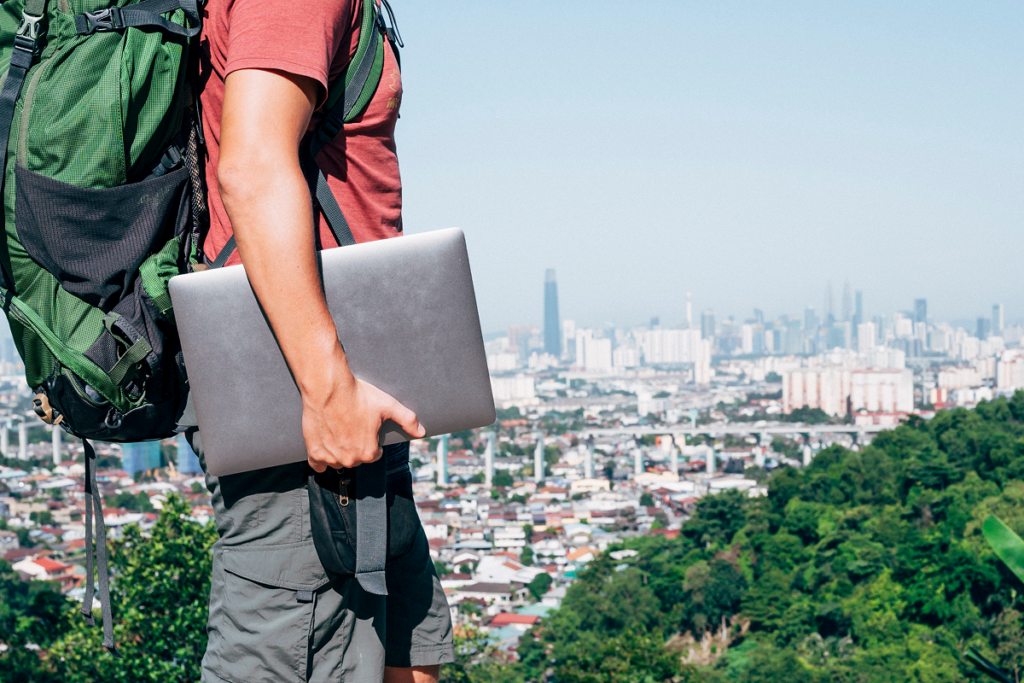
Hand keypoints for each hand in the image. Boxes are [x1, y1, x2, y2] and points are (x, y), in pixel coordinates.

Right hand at [301, 348, 424, 471]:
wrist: (328, 387)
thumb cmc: (358, 395)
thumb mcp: (388, 405)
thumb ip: (408, 420)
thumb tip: (422, 432)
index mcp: (368, 452)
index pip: (374, 455)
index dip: (371, 440)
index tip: (366, 428)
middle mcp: (350, 459)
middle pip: (356, 459)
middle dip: (356, 446)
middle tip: (353, 426)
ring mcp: (331, 457)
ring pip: (338, 462)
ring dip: (340, 452)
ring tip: (339, 431)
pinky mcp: (314, 452)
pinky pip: (318, 465)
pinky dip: (321, 459)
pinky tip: (326, 446)